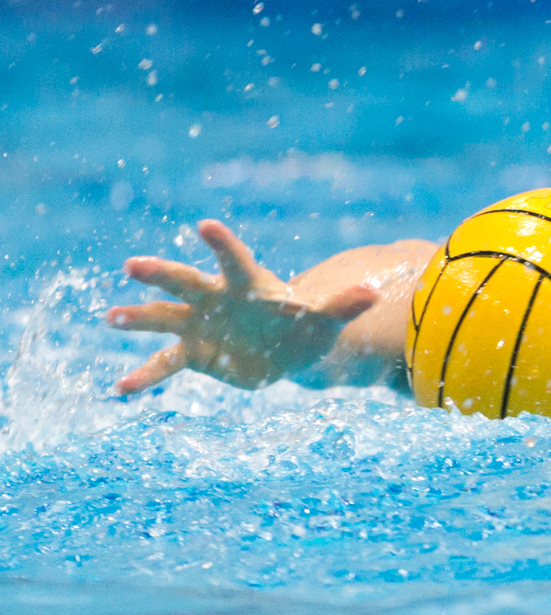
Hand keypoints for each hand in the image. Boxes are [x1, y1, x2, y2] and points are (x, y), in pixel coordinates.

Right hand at [107, 220, 377, 393]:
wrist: (288, 350)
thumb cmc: (306, 326)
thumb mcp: (327, 319)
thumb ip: (345, 305)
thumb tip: (374, 292)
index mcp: (248, 284)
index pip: (233, 258)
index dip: (221, 243)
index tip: (202, 225)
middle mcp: (216, 299)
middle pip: (186, 283)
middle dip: (161, 274)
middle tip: (133, 264)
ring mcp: (201, 325)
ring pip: (165, 318)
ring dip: (139, 318)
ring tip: (112, 317)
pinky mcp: (195, 353)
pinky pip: (165, 364)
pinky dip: (145, 376)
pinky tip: (121, 389)